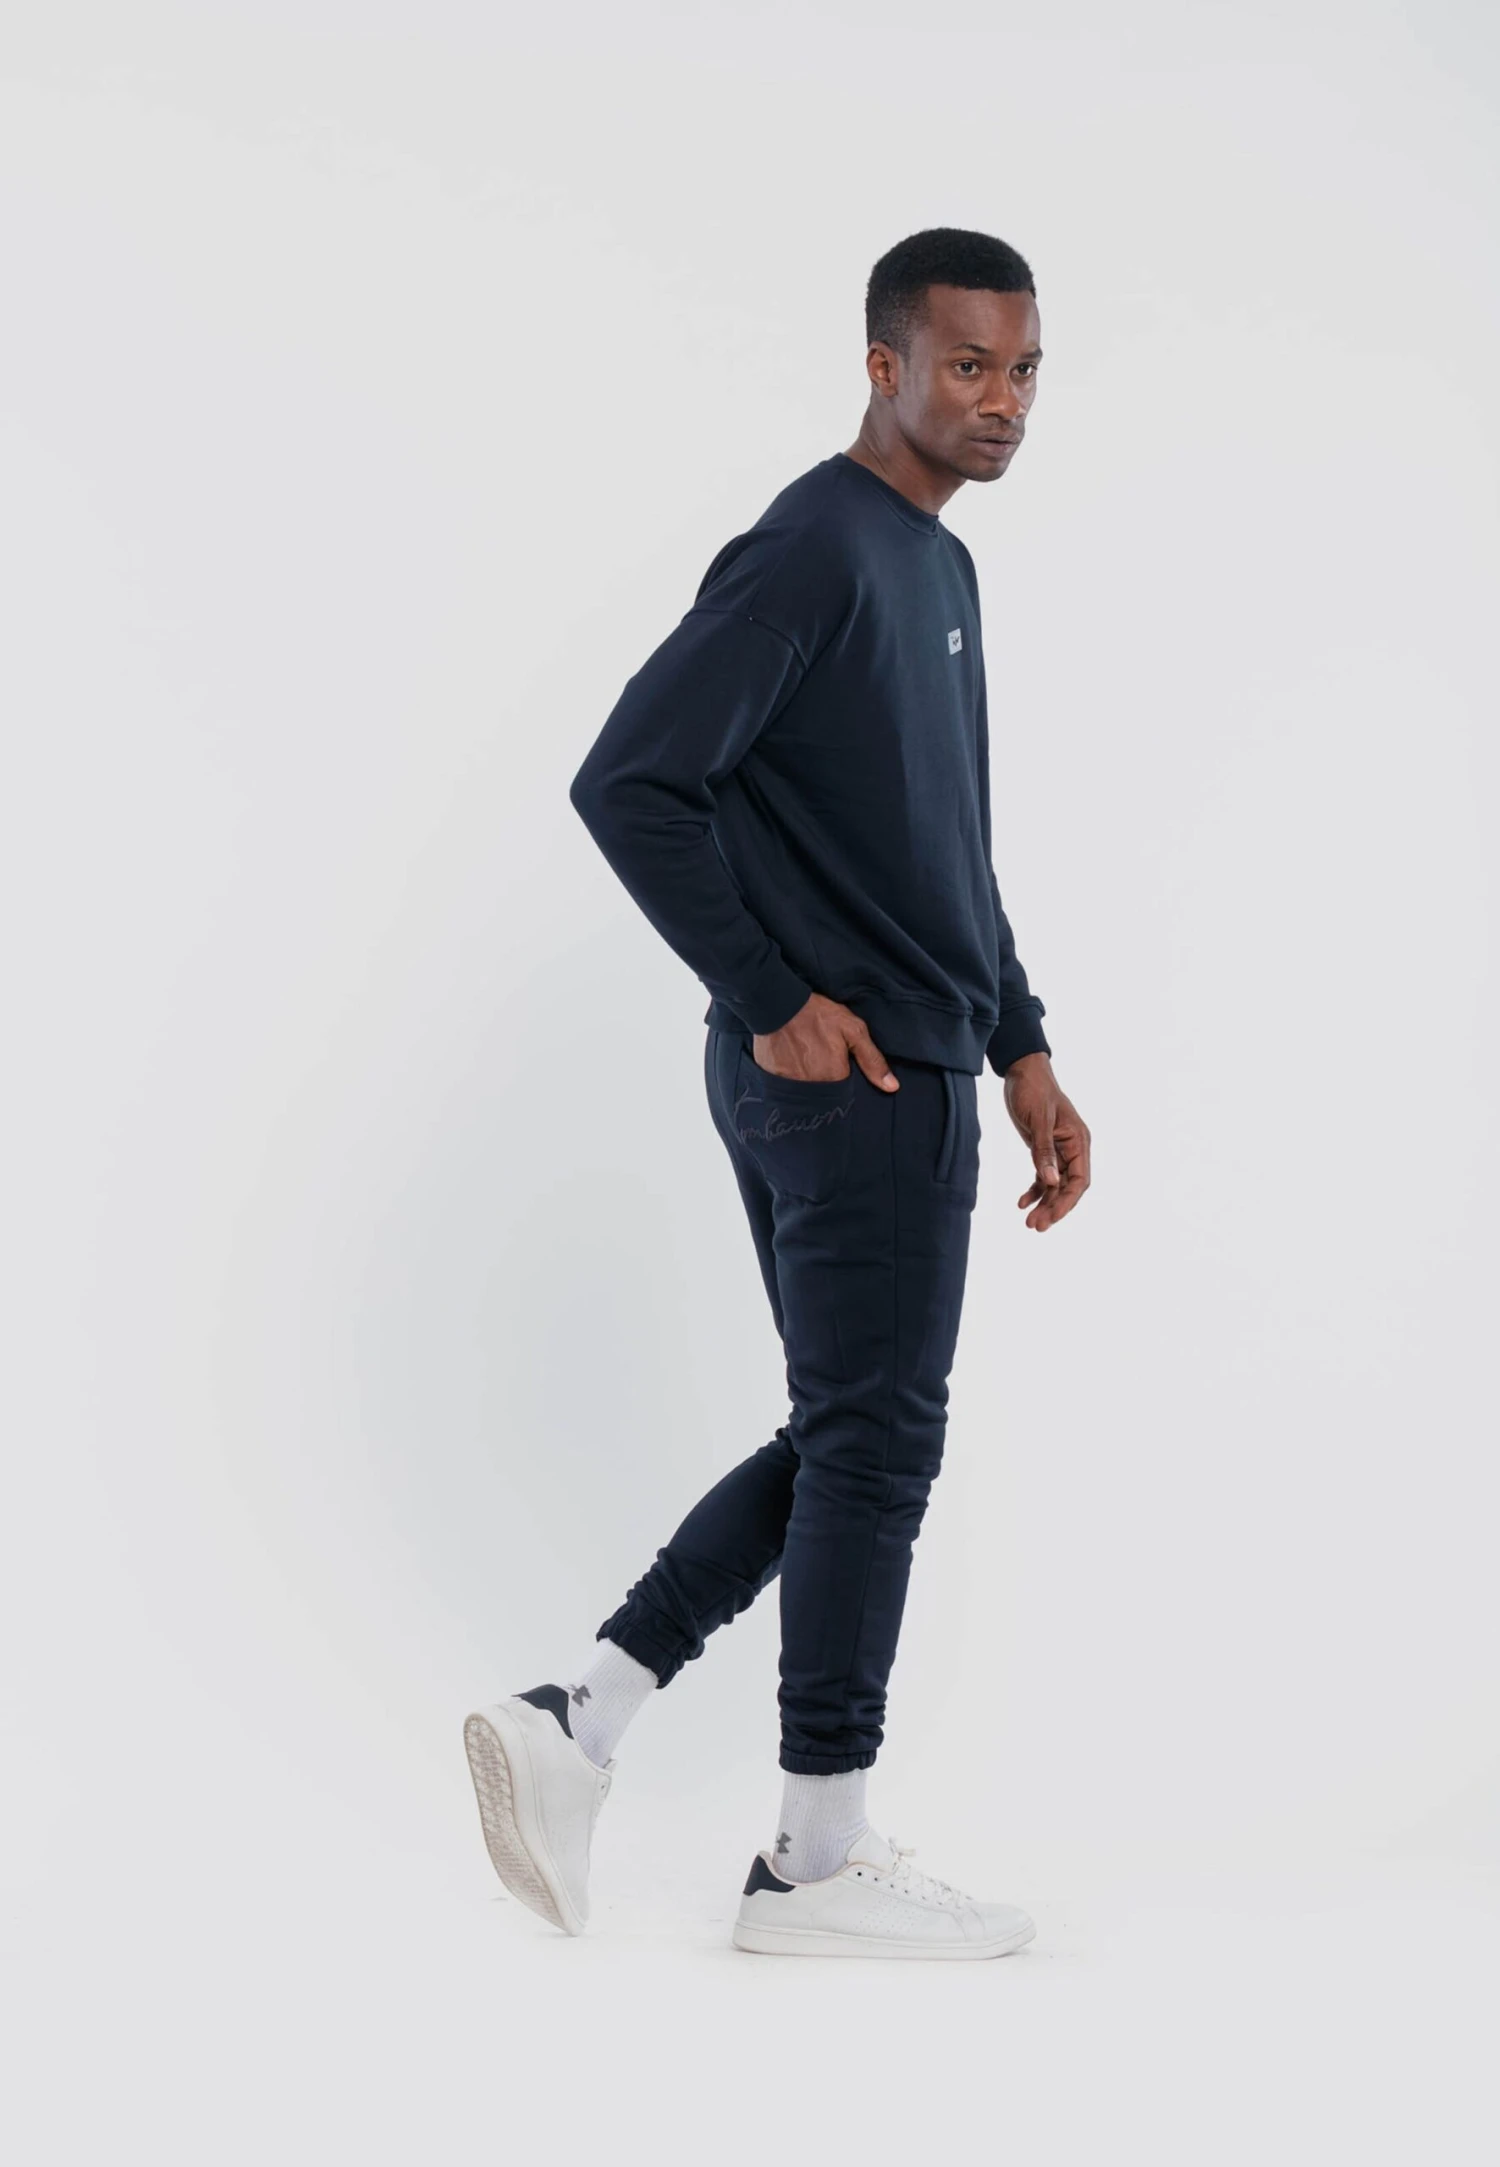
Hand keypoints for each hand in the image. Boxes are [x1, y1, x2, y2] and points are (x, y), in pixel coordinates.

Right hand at [752, 992, 899, 1090]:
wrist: (777, 1003)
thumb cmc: (818, 1015)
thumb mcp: (853, 1030)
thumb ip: (872, 1060)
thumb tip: (892, 1087)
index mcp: (833, 1078)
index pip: (844, 1093)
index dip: (844, 1080)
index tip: (840, 1066)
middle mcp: (811, 1088)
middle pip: (824, 1095)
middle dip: (826, 1082)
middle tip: (821, 1059)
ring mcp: (789, 1086)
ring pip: (804, 1092)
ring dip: (807, 1081)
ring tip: (805, 1059)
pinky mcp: (772, 1079)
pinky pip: (784, 1087)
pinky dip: (789, 1076)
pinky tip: (790, 1059)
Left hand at [1003, 1051, 1090, 1230]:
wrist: (1022, 1072)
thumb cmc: (1033, 1090)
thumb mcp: (1038, 1121)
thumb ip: (1043, 1152)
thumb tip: (1050, 1182)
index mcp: (1078, 1141)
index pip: (1080, 1180)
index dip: (1067, 1201)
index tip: (1051, 1218)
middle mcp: (1073, 1148)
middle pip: (1068, 1187)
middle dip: (1054, 1208)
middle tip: (1035, 1226)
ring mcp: (1059, 1150)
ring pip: (1055, 1185)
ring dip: (1044, 1203)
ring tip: (1029, 1223)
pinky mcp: (1044, 1149)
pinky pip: (1043, 1176)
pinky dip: (1034, 1190)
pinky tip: (1021, 1203)